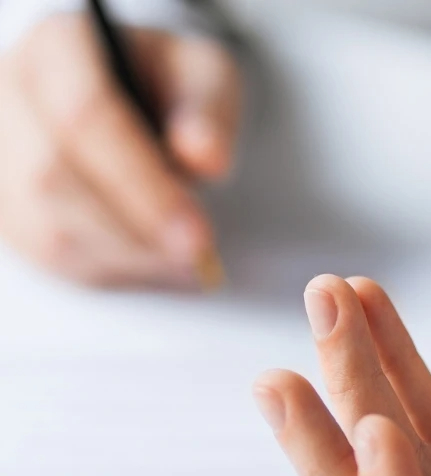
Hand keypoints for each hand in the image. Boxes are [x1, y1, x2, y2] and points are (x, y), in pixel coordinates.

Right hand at [0, 14, 240, 288]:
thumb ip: (209, 110)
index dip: (142, 185)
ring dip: (128, 258)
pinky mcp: (10, 209)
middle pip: (54, 180)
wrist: (142, 108)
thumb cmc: (171, 90)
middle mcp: (11, 97)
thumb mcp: (206, 78)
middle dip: (136, 231)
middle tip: (199, 256)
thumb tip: (205, 157)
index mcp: (59, 49)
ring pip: (48, 231)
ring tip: (184, 258)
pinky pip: (53, 259)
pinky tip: (155, 261)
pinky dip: (114, 271)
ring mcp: (1, 157)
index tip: (196, 235)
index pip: (84, 117)